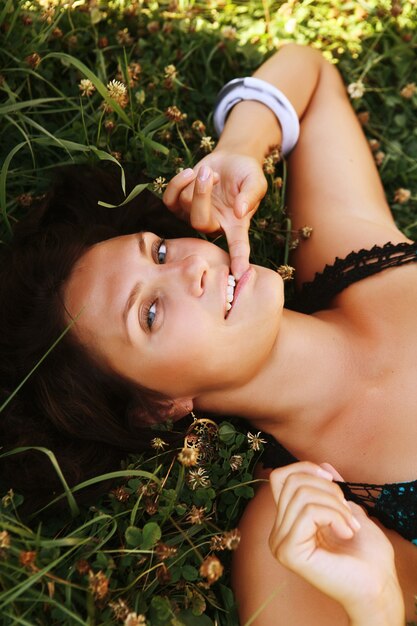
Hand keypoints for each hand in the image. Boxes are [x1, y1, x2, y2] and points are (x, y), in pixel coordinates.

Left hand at [163, 150, 266, 278]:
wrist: (230, 159)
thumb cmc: (245, 174)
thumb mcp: (255, 181)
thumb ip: (251, 196)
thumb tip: (239, 211)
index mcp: (235, 225)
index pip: (237, 245)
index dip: (238, 258)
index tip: (239, 273)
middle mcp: (214, 225)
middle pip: (199, 221)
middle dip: (201, 194)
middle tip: (212, 174)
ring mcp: (194, 216)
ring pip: (184, 205)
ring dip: (195, 182)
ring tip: (210, 172)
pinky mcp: (179, 206)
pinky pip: (169, 200)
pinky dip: (177, 182)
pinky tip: (190, 173)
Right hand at [268, 462, 403, 624]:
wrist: (378, 584)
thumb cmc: (366, 553)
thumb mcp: (347, 509)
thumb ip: (331, 489)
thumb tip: (322, 465)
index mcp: (287, 522)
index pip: (280, 477)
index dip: (305, 468)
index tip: (332, 479)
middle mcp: (278, 532)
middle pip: (293, 481)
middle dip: (328, 488)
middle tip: (348, 512)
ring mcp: (280, 543)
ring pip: (302, 495)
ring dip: (335, 505)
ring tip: (349, 526)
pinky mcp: (289, 552)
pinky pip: (308, 512)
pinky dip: (334, 516)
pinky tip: (345, 533)